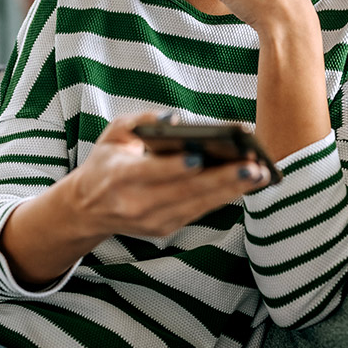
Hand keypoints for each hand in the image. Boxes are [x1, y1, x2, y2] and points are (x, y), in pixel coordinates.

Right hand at [66, 111, 269, 238]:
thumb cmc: (107, 161)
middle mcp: (136, 204)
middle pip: (184, 192)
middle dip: (221, 180)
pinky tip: (246, 184)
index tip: (200, 156)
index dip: (174, 167)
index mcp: (118, 177)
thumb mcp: (113, 134)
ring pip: (197, 205)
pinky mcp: (165, 229)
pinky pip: (199, 211)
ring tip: (260, 174)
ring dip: (231, 191)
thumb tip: (175, 117)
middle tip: (252, 167)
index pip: (150, 173)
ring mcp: (152, 221)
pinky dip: (223, 198)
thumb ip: (141, 120)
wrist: (88, 208)